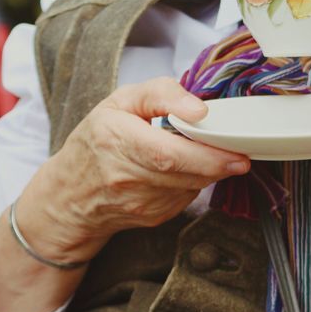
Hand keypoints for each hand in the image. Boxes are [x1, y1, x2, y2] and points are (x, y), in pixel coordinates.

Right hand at [20, 78, 250, 262]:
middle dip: (217, 164)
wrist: (71, 195)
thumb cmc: (97, 140)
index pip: (166, 153)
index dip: (204, 154)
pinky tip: (182, 169)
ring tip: (203, 153)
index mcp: (115, 139)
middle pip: (184, 173)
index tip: (233, 150)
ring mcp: (139, 202)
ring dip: (206, 172)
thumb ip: (161, 94)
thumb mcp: (121, 101)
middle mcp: (125, 176)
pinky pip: (186, 198)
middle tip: (240, 156)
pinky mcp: (152, 217)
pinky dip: (193, 182)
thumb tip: (199, 110)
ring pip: (190, 186)